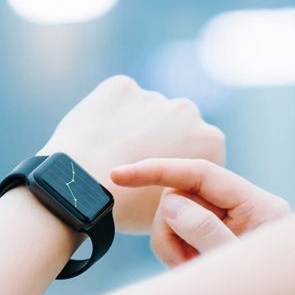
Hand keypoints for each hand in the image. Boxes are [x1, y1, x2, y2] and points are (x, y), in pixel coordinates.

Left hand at [39, 75, 225, 234]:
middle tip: (132, 163)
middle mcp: (188, 111)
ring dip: (133, 125)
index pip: (199, 148)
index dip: (177, 162)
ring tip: (109, 154)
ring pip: (144, 110)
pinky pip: (117, 100)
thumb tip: (183, 182)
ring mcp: (153, 95)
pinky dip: (109, 114)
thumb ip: (187, 184)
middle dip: (160, 137)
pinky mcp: (121, 86)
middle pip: (174, 124)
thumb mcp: (176, 206)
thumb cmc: (129, 208)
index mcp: (210, 141)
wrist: (84, 190)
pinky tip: (96, 137)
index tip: (158, 177)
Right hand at [108, 158, 290, 266]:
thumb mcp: (233, 266)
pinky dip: (177, 253)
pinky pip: (181, 234)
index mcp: (259, 206)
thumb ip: (204, 230)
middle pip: (183, 195)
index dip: (158, 170)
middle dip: (170, 228)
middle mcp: (247, 209)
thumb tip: (171, 202)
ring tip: (189, 271)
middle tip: (181, 263)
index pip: (201, 173)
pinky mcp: (218, 238)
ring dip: (172, 244)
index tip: (119, 175)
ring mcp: (233, 223)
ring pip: (177, 215)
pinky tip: (190, 270)